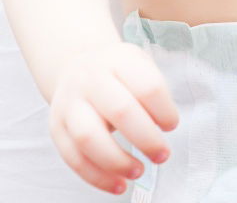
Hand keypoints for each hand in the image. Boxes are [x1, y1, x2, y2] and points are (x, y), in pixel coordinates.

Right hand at [49, 41, 179, 194]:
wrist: (77, 65)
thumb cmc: (117, 72)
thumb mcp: (138, 66)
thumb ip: (153, 91)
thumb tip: (164, 127)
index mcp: (119, 60)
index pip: (147, 86)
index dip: (164, 110)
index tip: (171, 125)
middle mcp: (90, 79)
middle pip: (120, 110)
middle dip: (146, 139)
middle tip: (162, 155)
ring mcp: (70, 103)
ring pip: (89, 138)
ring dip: (118, 162)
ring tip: (138, 171)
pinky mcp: (58, 128)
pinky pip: (74, 159)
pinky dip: (98, 178)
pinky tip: (118, 184)